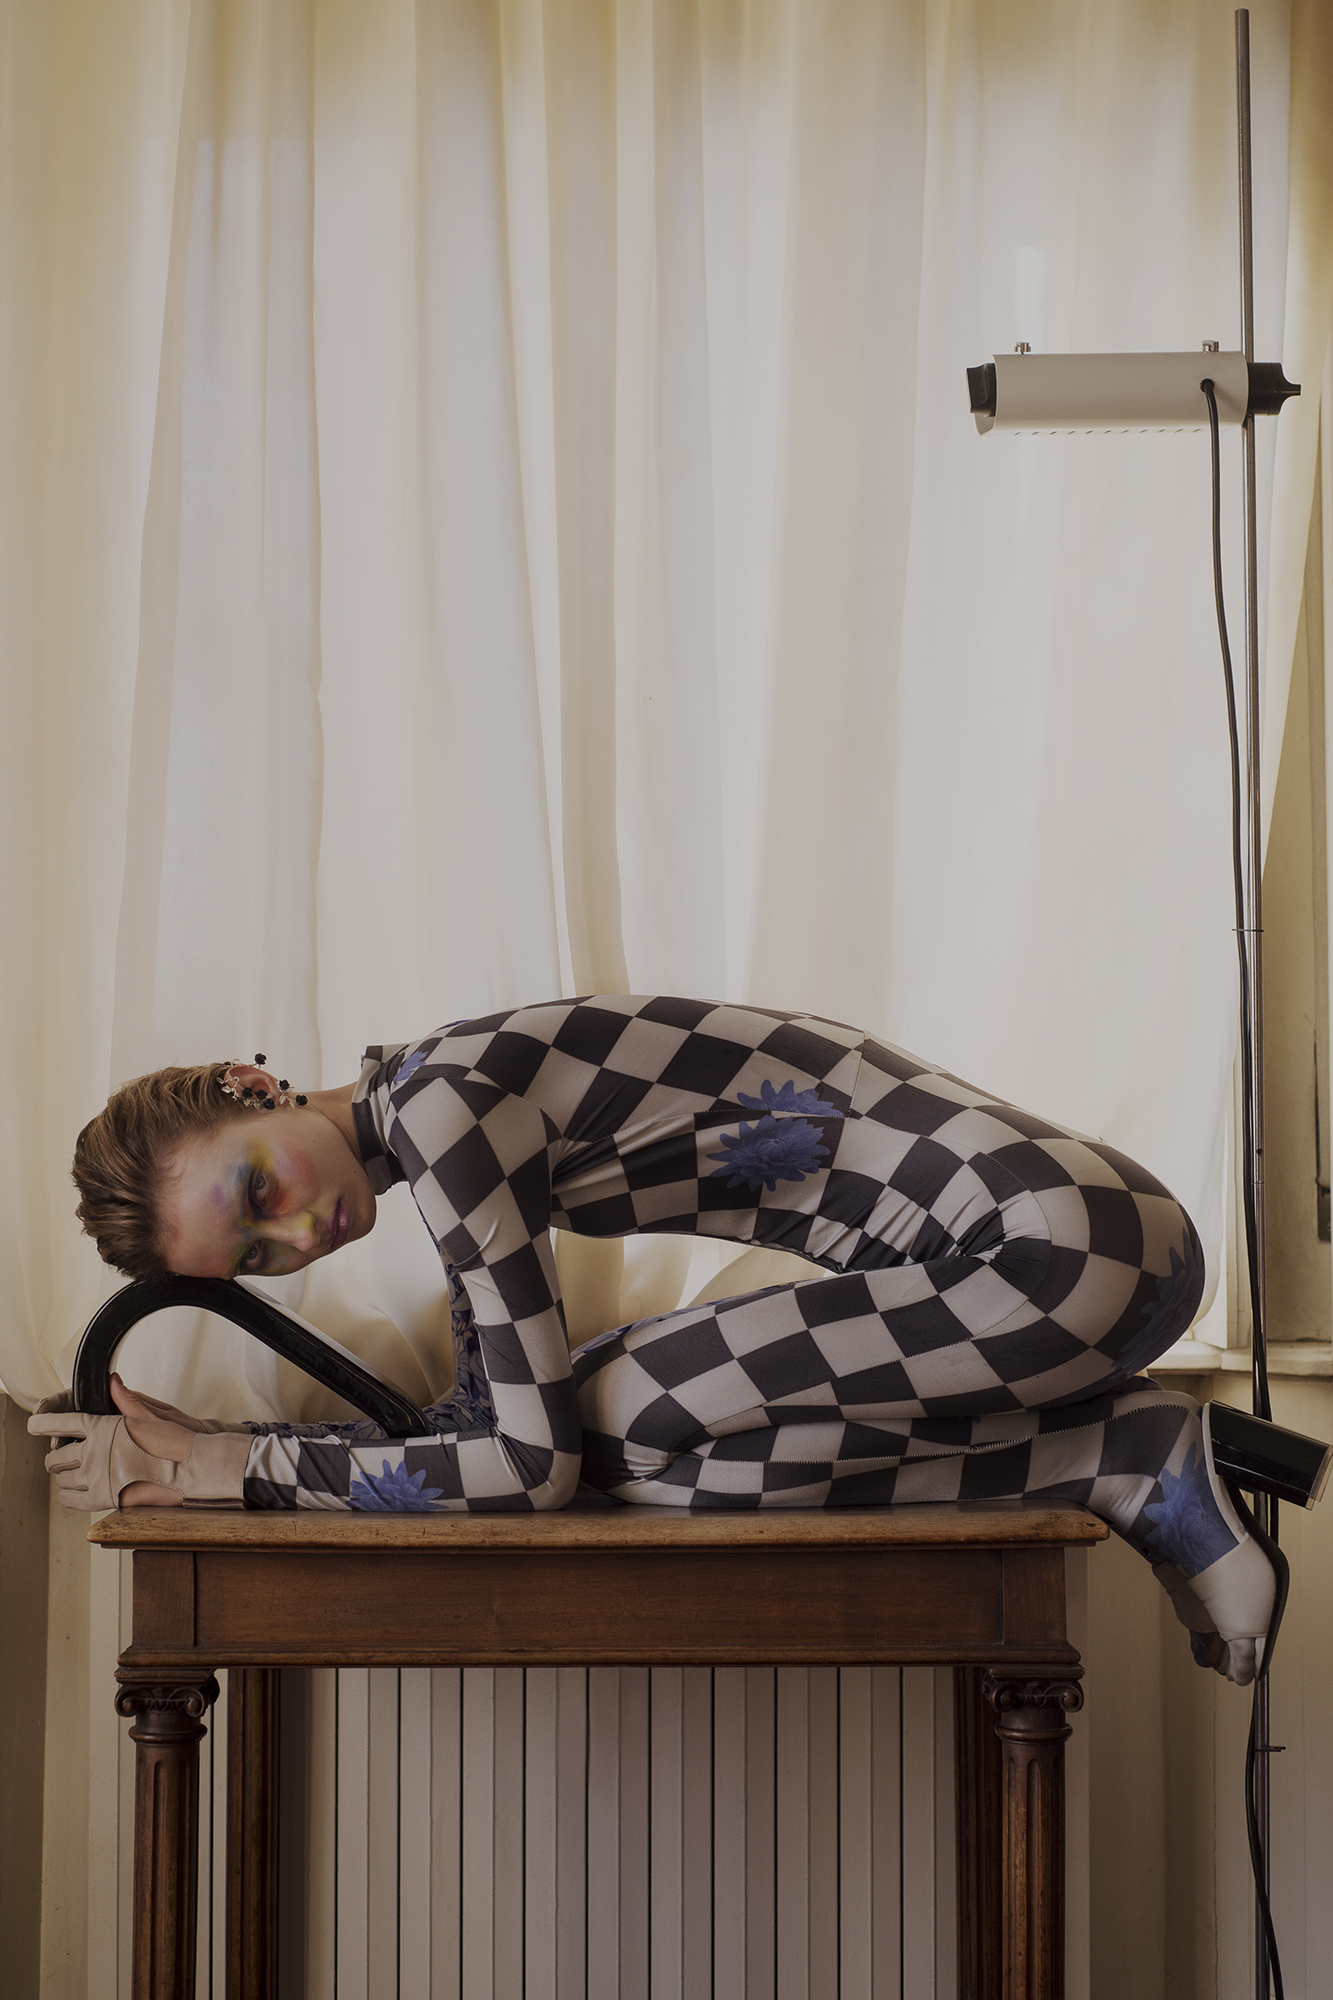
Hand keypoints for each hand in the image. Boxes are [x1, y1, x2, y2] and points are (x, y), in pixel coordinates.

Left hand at [28, 1374, 198, 1508]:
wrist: (191, 1469)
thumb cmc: (175, 1442)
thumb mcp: (151, 1414)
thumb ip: (126, 1400)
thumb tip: (113, 1381)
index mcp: (104, 1428)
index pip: (63, 1423)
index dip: (43, 1423)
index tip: (34, 1424)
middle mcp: (96, 1454)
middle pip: (56, 1456)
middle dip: (56, 1455)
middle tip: (63, 1455)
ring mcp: (97, 1478)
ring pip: (61, 1480)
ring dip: (64, 1475)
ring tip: (74, 1473)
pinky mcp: (103, 1500)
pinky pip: (71, 1500)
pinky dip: (70, 1494)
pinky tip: (79, 1489)